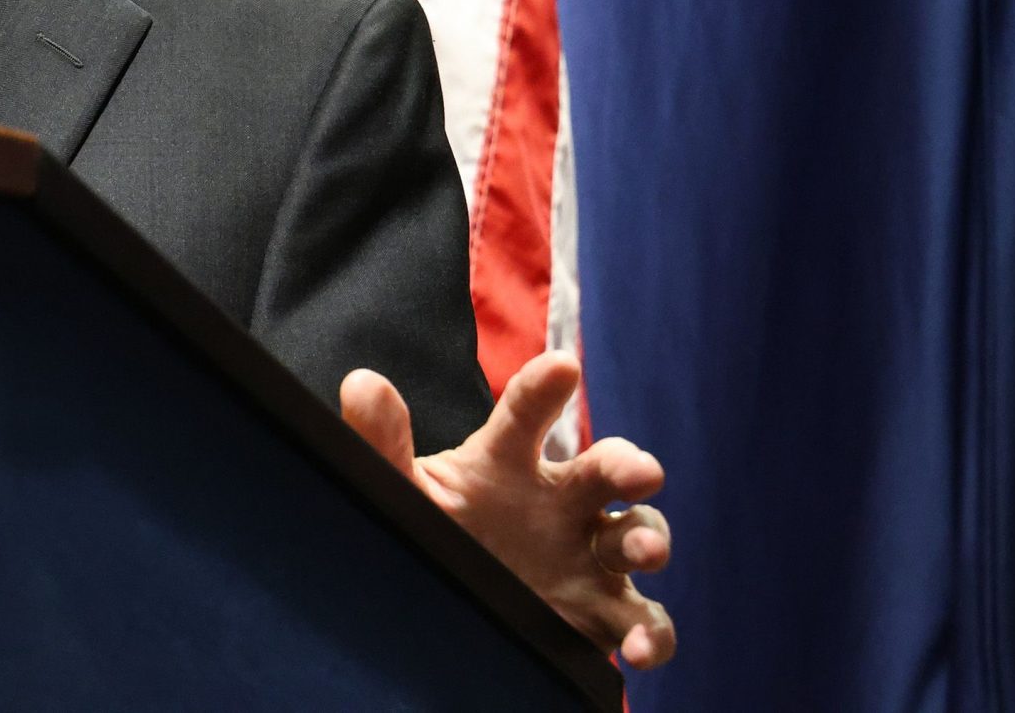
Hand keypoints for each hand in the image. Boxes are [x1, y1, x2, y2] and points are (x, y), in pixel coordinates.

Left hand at [340, 350, 676, 667]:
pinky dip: (652, 633)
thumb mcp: (403, 491)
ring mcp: (590, 555)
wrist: (452, 602)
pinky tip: (636, 647)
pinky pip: (645, 618)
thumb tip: (362, 383)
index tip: (562, 367)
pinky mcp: (605, 610)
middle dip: (628, 465)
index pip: (526, 416)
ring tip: (641, 551)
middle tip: (640, 472)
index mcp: (510, 462)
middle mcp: (561, 501)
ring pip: (637, 534)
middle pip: (606, 469)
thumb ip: (381, 442)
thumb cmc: (435, 528)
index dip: (543, 390)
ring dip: (648, 539)